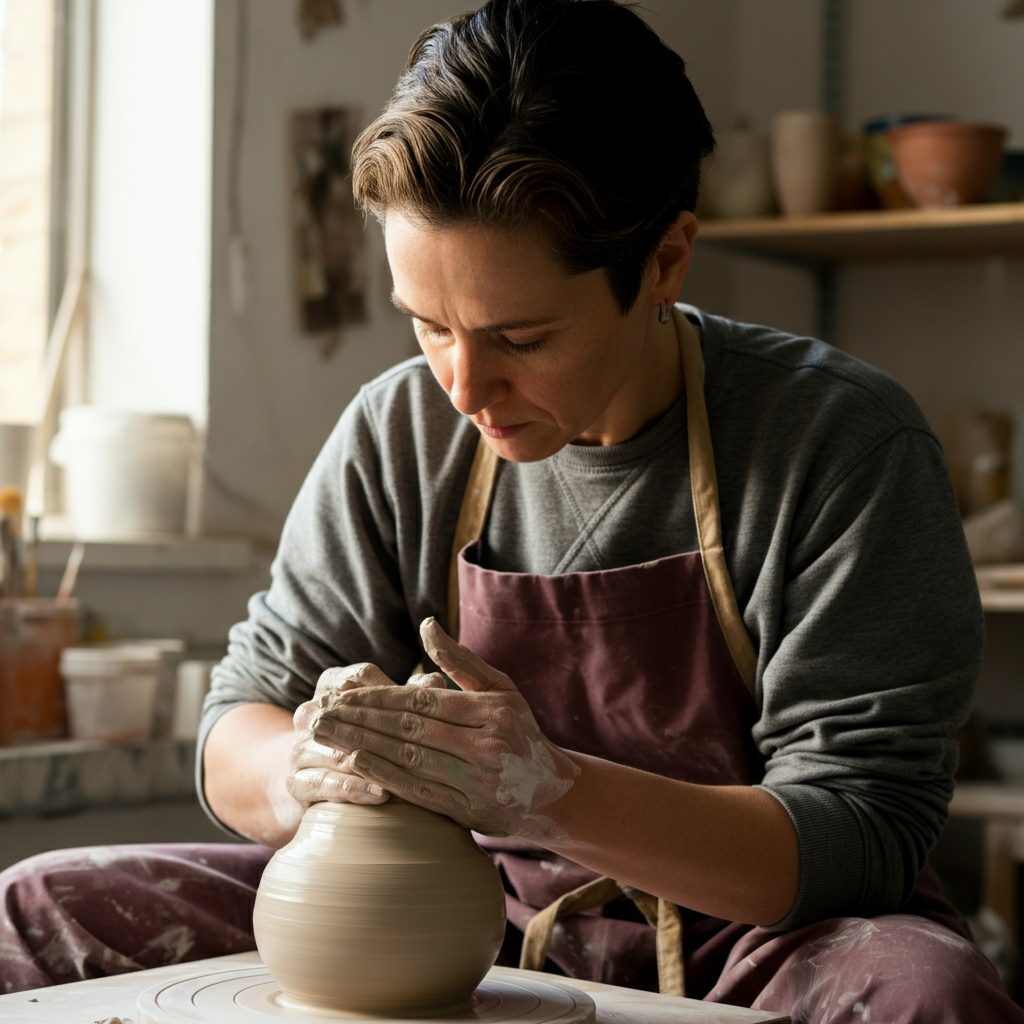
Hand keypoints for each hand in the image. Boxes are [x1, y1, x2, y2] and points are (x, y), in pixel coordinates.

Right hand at [287, 662, 445, 809]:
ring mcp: (299, 747)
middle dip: (386, 728)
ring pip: (339, 751)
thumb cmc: (365, 737)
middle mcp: (310, 712)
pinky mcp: (296, 781)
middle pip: (349, 716)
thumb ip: (412, 696)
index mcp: (330, 684)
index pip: (359, 678)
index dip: (392, 688)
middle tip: (424, 741)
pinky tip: (381, 794)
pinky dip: (355, 789)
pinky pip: (326, 784)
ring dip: (373, 762)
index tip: (424, 701)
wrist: (316, 781)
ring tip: (408, 773)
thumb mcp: (385, 712)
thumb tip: (435, 681)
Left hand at [311, 617, 580, 839]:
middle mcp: (485, 745)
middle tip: (318, 713)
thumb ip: (460, 660)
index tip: (342, 693)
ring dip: (360, 746)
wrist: (554, 793)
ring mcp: (477, 781)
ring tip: (325, 736)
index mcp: (491, 711)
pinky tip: (354, 763)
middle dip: (358, 720)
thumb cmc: (521, 733)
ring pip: (407, 759)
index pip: (421, 701)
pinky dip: (383, 777)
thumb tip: (426, 624)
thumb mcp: (500, 689)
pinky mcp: (469, 811)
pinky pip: (418, 792)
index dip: (378, 697)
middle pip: (408, 730)